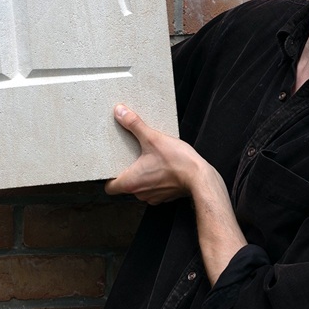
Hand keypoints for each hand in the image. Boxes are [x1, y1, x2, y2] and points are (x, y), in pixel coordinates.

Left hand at [108, 104, 247, 283]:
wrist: (200, 177)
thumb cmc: (177, 161)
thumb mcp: (152, 138)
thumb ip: (134, 124)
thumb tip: (119, 112)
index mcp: (131, 182)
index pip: (110, 187)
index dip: (109, 178)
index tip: (111, 167)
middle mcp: (140, 193)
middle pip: (126, 185)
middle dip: (128, 172)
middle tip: (131, 157)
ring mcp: (153, 197)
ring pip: (141, 187)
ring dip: (143, 176)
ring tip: (148, 160)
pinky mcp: (165, 196)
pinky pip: (154, 188)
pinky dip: (156, 180)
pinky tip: (162, 167)